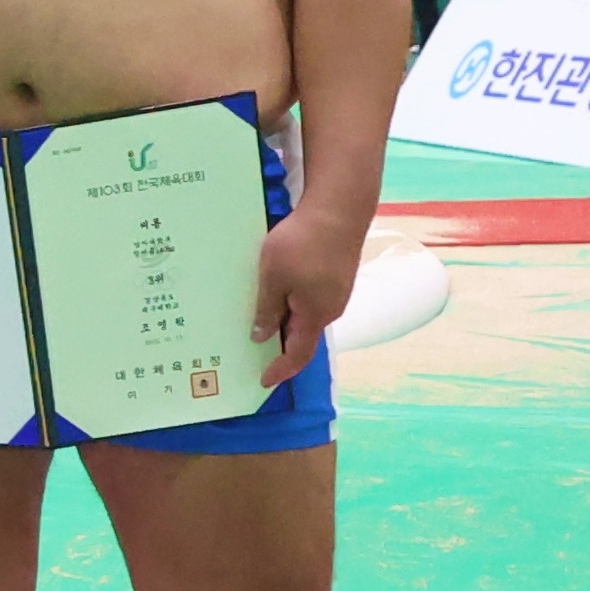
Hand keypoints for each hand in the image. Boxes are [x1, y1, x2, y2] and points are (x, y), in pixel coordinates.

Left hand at [252, 202, 367, 387]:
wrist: (339, 210)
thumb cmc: (302, 244)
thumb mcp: (273, 277)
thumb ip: (267, 309)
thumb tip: (261, 337)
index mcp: (315, 315)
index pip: (298, 356)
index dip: (280, 370)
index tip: (263, 380)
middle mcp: (330, 309)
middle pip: (302, 336)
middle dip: (279, 346)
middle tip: (251, 350)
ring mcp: (336, 292)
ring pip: (306, 315)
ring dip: (284, 321)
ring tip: (257, 319)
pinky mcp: (336, 276)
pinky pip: (310, 299)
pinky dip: (292, 303)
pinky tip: (276, 293)